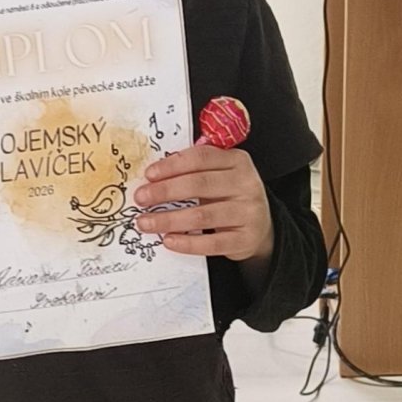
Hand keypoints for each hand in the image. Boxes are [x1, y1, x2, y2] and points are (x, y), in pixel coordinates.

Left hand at [134, 143, 273, 264]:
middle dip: (165, 191)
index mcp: (237, 161)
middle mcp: (246, 184)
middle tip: (141, 198)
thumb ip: (194, 170)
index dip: (172, 165)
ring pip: (203, 215)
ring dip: (169, 219)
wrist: (260, 227)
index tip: (149, 174)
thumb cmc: (230, 197)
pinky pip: (212, 242)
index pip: (201, 158)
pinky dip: (187, 243)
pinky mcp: (245, 239)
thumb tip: (153, 176)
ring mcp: (248, 212)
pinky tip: (168, 240)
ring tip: (146, 222)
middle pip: (200, 184)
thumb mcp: (220, 176)